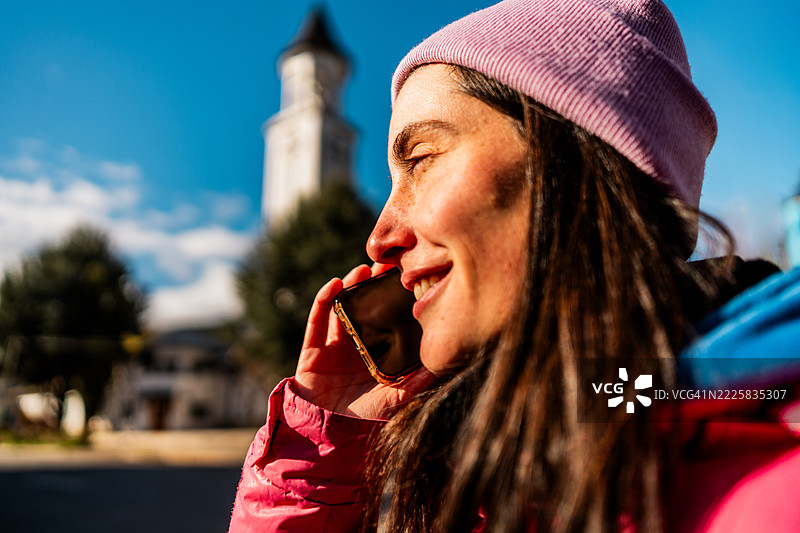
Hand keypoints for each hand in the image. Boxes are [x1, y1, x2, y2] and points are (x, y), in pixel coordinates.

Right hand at [294, 263, 436, 418]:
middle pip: (365, 308)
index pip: (387, 319)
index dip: (394, 298)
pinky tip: (335, 284)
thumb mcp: (397, 399)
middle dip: (373, 286)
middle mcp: (355, 345)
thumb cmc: (364, 419)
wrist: (328, 437)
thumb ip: (418, 382)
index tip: (407, 277)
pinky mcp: (312, 350)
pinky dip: (324, 301)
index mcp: (376, 352)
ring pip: (342, 308)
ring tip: (363, 270)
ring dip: (351, 287)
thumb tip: (446, 362)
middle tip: (386, 266)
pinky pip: (316, 321)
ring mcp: (333, 346)